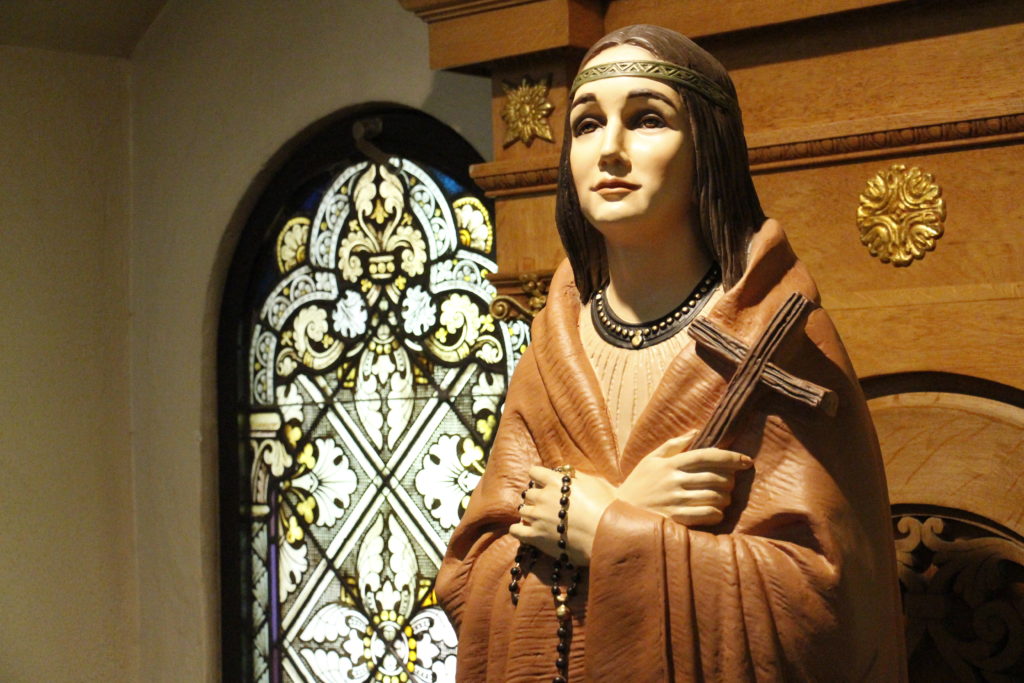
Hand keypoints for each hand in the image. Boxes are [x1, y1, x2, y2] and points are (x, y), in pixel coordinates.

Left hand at [509, 466, 614, 565]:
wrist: (607, 537)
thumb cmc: (606, 508)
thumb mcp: (595, 484)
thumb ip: (578, 476)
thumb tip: (569, 473)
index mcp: (556, 481)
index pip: (534, 472)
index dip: (539, 477)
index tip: (544, 483)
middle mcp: (543, 497)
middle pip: (528, 493)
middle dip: (535, 498)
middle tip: (545, 505)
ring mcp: (537, 516)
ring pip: (522, 510)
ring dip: (529, 513)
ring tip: (538, 519)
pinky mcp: (535, 536)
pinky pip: (516, 530)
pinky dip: (517, 530)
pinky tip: (523, 531)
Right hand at [617, 431, 752, 525]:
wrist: (616, 513)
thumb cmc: (638, 485)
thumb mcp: (650, 460)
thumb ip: (673, 445)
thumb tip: (696, 431)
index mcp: (670, 464)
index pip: (707, 456)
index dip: (731, 458)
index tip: (747, 461)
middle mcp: (674, 481)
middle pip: (716, 477)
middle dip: (730, 481)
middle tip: (730, 484)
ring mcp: (675, 501)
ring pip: (715, 497)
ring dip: (726, 498)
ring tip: (723, 498)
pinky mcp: (676, 519)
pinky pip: (707, 515)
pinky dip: (717, 513)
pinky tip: (715, 512)